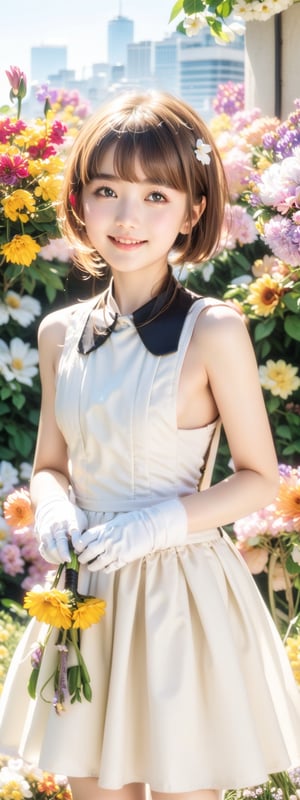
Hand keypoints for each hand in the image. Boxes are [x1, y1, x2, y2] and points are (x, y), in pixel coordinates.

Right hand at [35, 495, 87, 563]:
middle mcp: (58, 526)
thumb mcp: (80, 520)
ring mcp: (48, 532)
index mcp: (70, 521)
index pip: (74, 531)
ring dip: (57, 558)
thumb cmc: (71, 518)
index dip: (77, 542)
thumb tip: (88, 549)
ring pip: (50, 548)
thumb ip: (83, 533)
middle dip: (64, 554)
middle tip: (69, 561)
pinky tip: (57, 560)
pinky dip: (49, 557)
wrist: (52, 507)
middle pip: (60, 542)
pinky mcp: (41, 537)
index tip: (79, 549)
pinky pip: (44, 550)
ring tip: (64, 562)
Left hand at [72, 497, 186, 572]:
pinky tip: (105, 568)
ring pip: (97, 563)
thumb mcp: (115, 522)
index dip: (79, 545)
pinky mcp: (123, 559)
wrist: (150, 527)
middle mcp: (107, 541)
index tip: (78, 548)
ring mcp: (115, 551)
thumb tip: (94, 537)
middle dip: (82, 558)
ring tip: (91, 567)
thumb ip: (104, 530)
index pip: (84, 539)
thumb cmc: (134, 521)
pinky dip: (105, 569)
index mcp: (104, 530)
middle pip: (88, 552)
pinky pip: (110, 568)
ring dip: (92, 566)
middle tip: (82, 560)